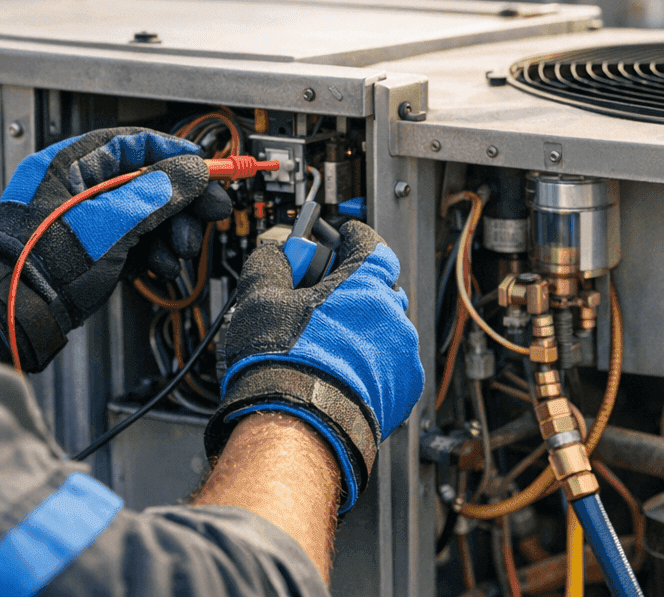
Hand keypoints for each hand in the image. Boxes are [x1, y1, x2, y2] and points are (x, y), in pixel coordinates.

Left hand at [0, 127, 230, 371]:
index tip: (207, 170)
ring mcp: (82, 219)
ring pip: (143, 213)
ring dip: (171, 232)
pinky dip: (151, 252)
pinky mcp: (87, 248)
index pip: (137, 143)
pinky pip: (131, 240)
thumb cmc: (46, 262)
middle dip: (182, 203)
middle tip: (210, 217)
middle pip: (146, 180)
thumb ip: (158, 191)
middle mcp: (77, 185)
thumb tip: (192, 170)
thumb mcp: (114, 220)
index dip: (178, 156)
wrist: (16, 313)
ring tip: (182, 252)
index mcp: (72, 163)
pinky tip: (161, 267)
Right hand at [204, 221, 422, 511]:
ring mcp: (402, 354)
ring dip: (362, 326)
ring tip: (325, 341)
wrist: (298, 425)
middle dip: (352, 286)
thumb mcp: (259, 298)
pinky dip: (371, 360)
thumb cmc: (282, 364)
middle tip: (320, 295)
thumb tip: (276, 252)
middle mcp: (393, 315)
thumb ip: (271, 263)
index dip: (352, 237)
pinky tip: (340, 368)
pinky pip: (390, 361)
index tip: (342, 237)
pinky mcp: (403, 389)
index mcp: (365, 284)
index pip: (370, 242)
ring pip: (384, 326)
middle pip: (377, 285)